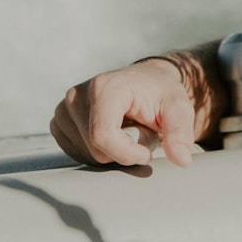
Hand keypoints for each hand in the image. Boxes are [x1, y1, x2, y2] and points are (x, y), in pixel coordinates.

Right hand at [50, 59, 196, 166]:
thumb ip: (180, 133)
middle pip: (96, 150)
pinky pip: (77, 153)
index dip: (127, 153)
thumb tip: (182, 160)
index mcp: (103, 88)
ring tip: (125, 128)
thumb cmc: (161, 94)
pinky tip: (111, 132)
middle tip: (140, 130)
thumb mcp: (178, 108)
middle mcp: (77, 96)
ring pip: (86, 155)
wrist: (145, 82)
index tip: (148, 152)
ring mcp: (64, 109)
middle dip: (124, 150)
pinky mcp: (59, 122)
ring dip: (112, 151)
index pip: (103, 136)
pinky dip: (98, 151)